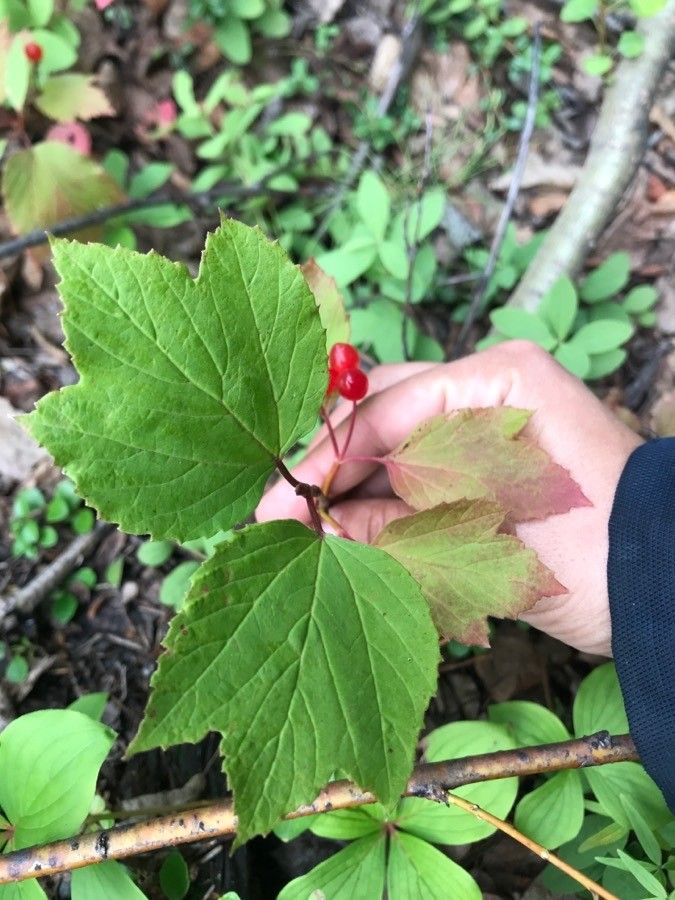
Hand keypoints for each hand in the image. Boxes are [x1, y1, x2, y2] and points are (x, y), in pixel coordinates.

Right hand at [257, 341, 642, 655]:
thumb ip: (401, 522)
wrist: (668, 590)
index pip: (385, 407)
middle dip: (330, 468)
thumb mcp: (494, 531)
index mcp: (497, 378)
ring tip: (306, 533)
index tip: (282, 503)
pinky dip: (385, 510)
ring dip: (353, 492)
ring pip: (395, 452)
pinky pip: (418, 483)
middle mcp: (485, 394)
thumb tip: (321, 528)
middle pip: (382, 419)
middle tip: (280, 515)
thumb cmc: (603, 550)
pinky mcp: (485, 473)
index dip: (326, 457)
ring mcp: (484, 432)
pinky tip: (350, 538)